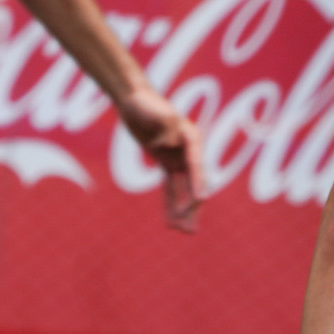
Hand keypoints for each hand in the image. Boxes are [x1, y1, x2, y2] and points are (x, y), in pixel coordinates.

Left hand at [112, 80, 201, 231]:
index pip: (196, 164)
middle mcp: (189, 150)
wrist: (132, 100)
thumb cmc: (144, 103)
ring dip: (184, 211)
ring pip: (183, 190)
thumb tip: (166, 145)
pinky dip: (170, 204)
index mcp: (191, 137)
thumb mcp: (154, 111)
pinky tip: (170, 223)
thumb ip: (164, 126)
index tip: (200, 200)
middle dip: (192, 207)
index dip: (198, 182)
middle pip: (194, 183)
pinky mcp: (166, 163)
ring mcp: (178, 158)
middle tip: (191, 228)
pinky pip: (169, 188)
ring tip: (185, 233)